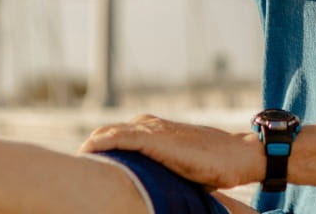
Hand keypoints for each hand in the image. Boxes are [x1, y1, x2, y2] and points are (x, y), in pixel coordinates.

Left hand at [80, 114, 264, 189]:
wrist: (239, 156)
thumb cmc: (216, 165)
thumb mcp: (181, 166)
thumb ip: (161, 170)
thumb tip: (148, 189)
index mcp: (154, 131)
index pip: (116, 136)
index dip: (99, 149)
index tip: (85, 166)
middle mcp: (150, 125)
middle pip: (107, 133)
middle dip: (90, 148)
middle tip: (75, 168)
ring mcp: (152, 130)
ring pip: (109, 133)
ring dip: (91, 146)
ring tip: (76, 162)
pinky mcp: (156, 138)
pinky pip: (120, 137)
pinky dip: (102, 143)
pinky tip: (87, 152)